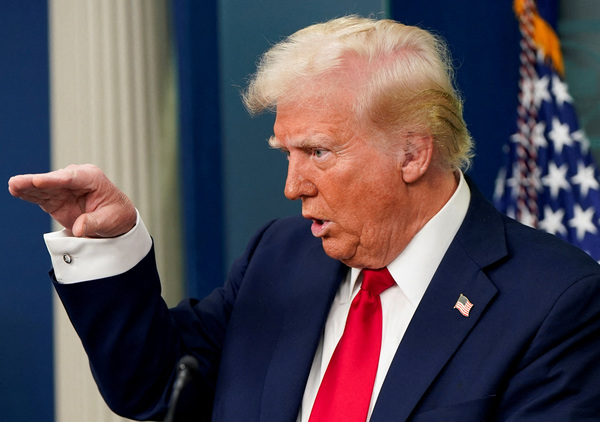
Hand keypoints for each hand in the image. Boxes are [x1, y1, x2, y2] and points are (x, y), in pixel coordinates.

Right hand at [8, 164, 136, 237]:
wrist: (116, 220)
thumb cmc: (116, 215)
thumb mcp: (110, 220)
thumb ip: (93, 222)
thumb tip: (79, 228)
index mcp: (92, 177)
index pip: (72, 178)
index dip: (54, 180)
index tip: (39, 181)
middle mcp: (76, 179)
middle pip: (53, 180)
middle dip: (36, 182)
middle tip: (18, 182)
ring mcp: (64, 189)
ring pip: (43, 187)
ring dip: (27, 187)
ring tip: (13, 186)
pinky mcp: (55, 199)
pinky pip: (40, 196)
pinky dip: (28, 194)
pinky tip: (16, 191)